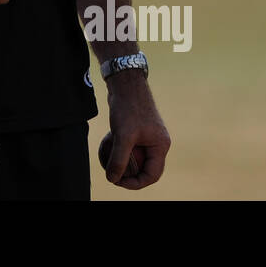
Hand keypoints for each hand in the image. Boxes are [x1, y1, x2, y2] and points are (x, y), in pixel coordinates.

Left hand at [102, 71, 169, 188]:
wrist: (125, 83)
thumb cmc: (128, 108)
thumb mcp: (123, 136)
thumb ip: (119, 159)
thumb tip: (112, 179)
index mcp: (160, 146)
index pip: (152, 175)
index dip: (136, 183)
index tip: (118, 182)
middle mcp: (157, 143)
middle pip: (144, 168)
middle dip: (128, 174)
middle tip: (111, 174)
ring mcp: (147, 136)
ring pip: (134, 157)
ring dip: (120, 160)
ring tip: (106, 160)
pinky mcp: (136, 130)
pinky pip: (128, 146)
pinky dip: (117, 147)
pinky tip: (105, 144)